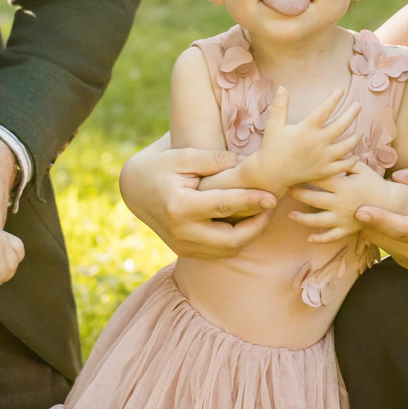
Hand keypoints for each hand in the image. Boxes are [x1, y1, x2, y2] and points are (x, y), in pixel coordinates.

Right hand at [120, 139, 276, 259]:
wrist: (135, 189)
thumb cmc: (162, 167)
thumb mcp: (184, 156)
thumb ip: (214, 159)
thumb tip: (246, 163)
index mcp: (179, 207)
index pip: (224, 207)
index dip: (251, 202)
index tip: (273, 196)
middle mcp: (181, 232)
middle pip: (230, 240)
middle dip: (256, 227)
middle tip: (271, 207)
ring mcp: (182, 246)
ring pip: (227, 250)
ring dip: (249, 235)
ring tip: (262, 213)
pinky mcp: (185, 251)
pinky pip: (218, 252)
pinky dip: (236, 240)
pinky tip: (246, 222)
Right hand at [246, 87, 359, 192]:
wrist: (270, 174)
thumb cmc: (271, 147)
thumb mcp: (274, 124)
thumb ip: (280, 106)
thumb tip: (282, 87)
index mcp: (306, 129)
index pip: (324, 110)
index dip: (333, 99)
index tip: (341, 90)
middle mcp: (317, 143)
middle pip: (341, 126)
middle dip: (352, 114)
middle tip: (358, 105)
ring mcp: (322, 158)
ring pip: (346, 146)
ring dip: (356, 137)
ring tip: (360, 131)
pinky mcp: (324, 171)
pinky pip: (342, 166)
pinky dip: (351, 161)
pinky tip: (356, 156)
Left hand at [289, 168, 407, 244]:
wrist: (391, 204)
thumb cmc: (373, 183)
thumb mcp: (361, 169)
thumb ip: (345, 160)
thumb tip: (329, 148)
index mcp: (343, 185)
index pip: (319, 179)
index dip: (304, 174)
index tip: (291, 171)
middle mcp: (340, 202)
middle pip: (313, 198)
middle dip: (297, 194)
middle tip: (284, 190)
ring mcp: (343, 218)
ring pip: (318, 220)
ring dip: (302, 218)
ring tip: (290, 216)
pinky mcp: (347, 229)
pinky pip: (331, 236)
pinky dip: (320, 237)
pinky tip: (309, 237)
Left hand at [354, 166, 407, 283]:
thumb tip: (396, 176)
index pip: (400, 228)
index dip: (379, 218)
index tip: (359, 210)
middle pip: (379, 234)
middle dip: (366, 214)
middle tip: (358, 190)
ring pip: (377, 240)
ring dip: (370, 221)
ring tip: (370, 199)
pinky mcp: (403, 264)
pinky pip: (383, 243)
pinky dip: (379, 228)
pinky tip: (383, 213)